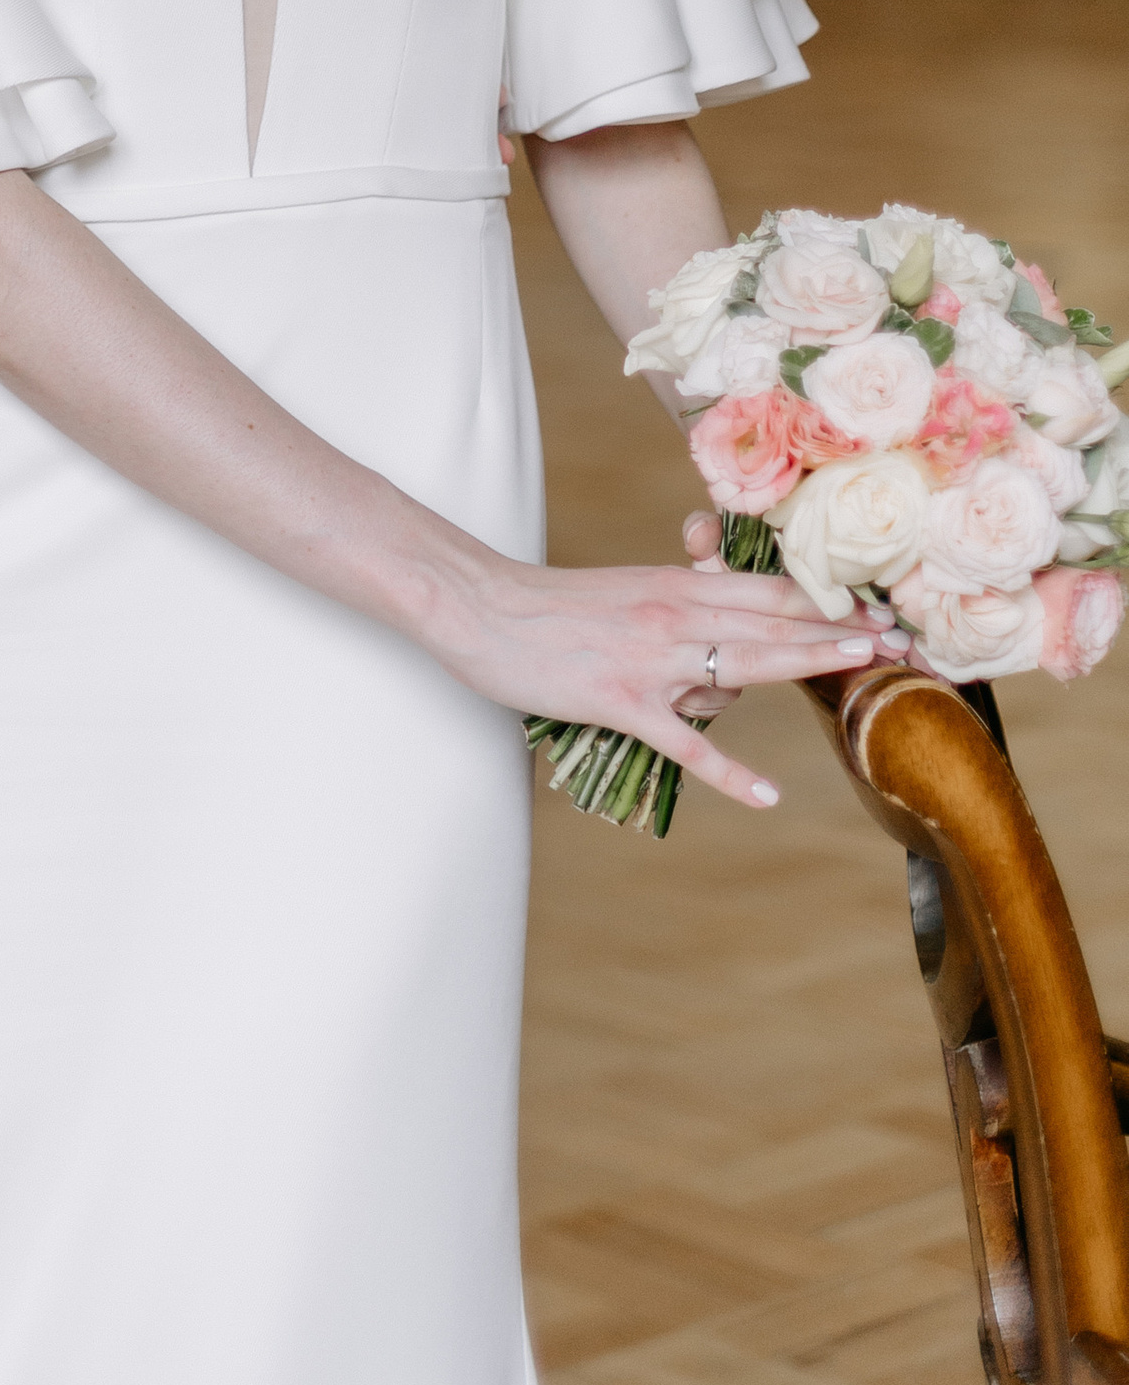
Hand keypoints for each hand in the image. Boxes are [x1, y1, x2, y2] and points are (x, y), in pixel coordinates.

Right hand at [433, 549, 899, 810]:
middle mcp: (673, 615)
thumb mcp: (626, 598)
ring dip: (806, 661)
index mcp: (674, 587)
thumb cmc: (549, 607)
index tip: (879, 612)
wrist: (480, 606)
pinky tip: (766, 797)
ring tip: (862, 668)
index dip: (827, 601)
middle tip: (903, 639)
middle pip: (772, 619)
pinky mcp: (621, 699)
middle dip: (840, 629)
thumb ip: (680, 626)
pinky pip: (685, 741)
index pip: (766, 591)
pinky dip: (728, 772)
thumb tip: (725, 674)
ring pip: (743, 661)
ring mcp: (650, 659)